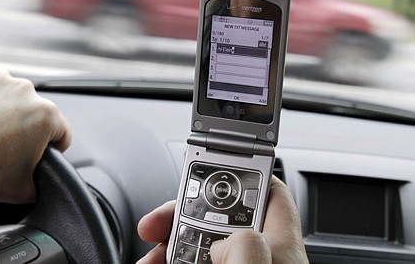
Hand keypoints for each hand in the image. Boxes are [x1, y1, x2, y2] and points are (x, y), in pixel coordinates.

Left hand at [0, 63, 70, 203]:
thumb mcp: (21, 191)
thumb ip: (43, 181)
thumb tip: (43, 180)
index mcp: (45, 115)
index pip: (62, 132)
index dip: (53, 148)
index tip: (38, 154)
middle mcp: (24, 90)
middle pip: (35, 112)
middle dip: (25, 128)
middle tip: (4, 147)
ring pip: (10, 97)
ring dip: (3, 111)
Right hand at [137, 176, 308, 263]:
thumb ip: (245, 245)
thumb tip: (223, 242)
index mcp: (280, 245)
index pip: (269, 192)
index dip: (242, 175)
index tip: (207, 173)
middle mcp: (260, 258)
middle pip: (219, 218)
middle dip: (184, 217)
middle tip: (158, 226)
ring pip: (199, 248)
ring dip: (169, 249)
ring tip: (149, 260)